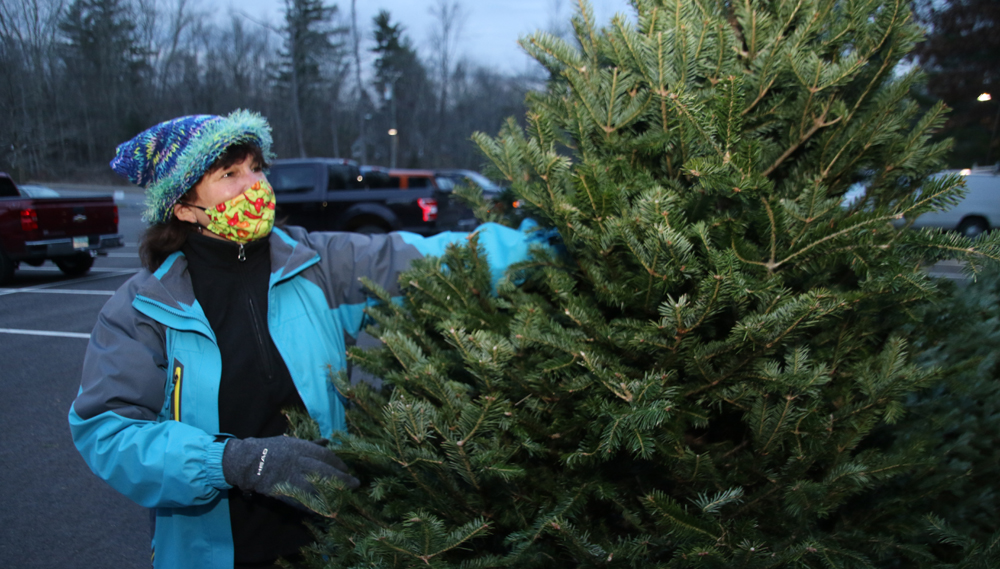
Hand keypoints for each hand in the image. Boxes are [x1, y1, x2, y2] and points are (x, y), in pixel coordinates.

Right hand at [222, 436, 358, 507]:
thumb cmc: (271, 449)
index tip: (347, 469)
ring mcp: (289, 477)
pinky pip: (300, 500)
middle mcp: (297, 462)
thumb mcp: (291, 442)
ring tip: (342, 499)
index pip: (324, 455)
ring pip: (315, 487)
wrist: (246, 461)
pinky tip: (322, 510)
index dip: (338, 463)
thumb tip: (327, 441)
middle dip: (341, 478)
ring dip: (330, 494)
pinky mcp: (282, 491)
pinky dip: (311, 506)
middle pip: (324, 471)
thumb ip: (310, 444)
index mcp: (300, 448)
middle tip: (354, 484)